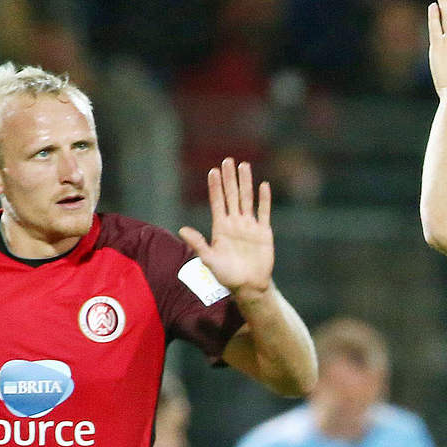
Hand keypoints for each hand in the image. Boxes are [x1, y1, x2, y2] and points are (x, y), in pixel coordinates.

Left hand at [179, 158, 273, 300]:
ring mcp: (249, 227)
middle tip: (227, 160)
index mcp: (220, 228)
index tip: (212, 171)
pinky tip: (263, 185)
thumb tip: (182, 229)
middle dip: (229, 178)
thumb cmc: (227, 276)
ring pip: (247, 199)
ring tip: (244, 166)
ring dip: (245, 183)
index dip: (215, 187)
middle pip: (232, 196)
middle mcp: (235, 223)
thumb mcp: (209, 260)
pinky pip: (264, 212)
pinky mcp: (263, 232)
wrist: (249, 287)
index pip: (217, 202)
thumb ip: (198, 244)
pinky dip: (264, 199)